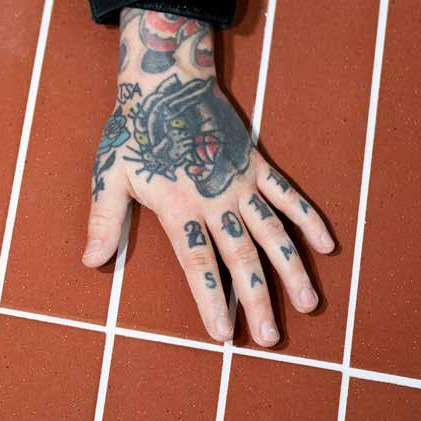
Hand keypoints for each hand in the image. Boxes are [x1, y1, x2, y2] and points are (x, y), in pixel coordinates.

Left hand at [82, 8, 334, 346]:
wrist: (167, 81)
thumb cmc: (135, 130)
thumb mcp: (111, 174)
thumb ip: (105, 220)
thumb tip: (92, 263)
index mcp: (180, 208)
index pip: (199, 263)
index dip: (211, 300)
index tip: (224, 335)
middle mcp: (216, 200)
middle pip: (242, 257)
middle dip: (256, 300)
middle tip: (271, 339)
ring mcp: (242, 182)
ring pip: (272, 233)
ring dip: (291, 269)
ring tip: (308, 303)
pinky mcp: (257, 164)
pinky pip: (288, 195)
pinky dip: (308, 218)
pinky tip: (327, 245)